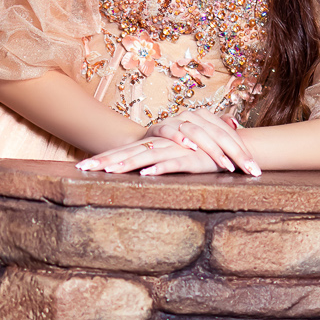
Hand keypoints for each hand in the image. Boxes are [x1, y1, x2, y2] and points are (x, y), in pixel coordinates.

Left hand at [76, 133, 222, 175]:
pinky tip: (145, 174)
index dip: (105, 157)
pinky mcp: (194, 160)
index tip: (82, 166)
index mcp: (157, 145)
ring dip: (127, 164)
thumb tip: (141, 169)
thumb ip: (163, 160)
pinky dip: (160, 168)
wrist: (237, 149)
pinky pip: (174, 163)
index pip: (126, 151)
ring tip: (108, 170)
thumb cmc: (207, 155)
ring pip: (147, 157)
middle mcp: (163, 145)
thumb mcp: (180, 157)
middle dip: (105, 160)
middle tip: (82, 168)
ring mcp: (178, 151)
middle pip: (129, 153)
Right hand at [145, 109, 260, 175]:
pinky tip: (191, 147)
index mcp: (205, 117)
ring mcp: (176, 120)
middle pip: (218, 133)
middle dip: (235, 153)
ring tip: (226, 165)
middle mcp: (192, 116)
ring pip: (198, 132)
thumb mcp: (201, 136)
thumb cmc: (180, 142)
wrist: (147, 140)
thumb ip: (219, 129)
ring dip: (213, 149)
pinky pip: (170, 131)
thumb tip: (236, 123)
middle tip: (248, 170)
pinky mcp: (159, 128)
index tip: (255, 169)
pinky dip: (180, 138)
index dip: (243, 150)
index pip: (229, 133)